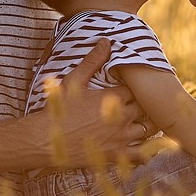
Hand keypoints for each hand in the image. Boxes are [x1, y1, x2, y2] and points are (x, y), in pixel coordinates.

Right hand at [38, 38, 150, 165]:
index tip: (133, 89)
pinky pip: (140, 154)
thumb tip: (106, 41)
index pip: (136, 90)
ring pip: (147, 130)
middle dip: (142, 105)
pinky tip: (150, 148)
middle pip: (144, 108)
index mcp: (113, 97)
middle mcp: (121, 117)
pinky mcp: (116, 154)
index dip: (135, 89)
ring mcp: (120, 137)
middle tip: (141, 104)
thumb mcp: (74, 80)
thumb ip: (92, 61)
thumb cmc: (59, 109)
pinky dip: (148, 151)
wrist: (46, 140)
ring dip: (147, 125)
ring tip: (143, 121)